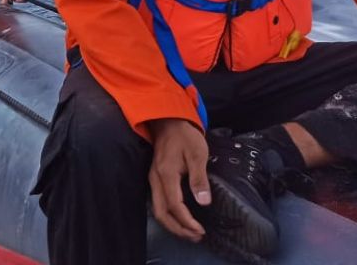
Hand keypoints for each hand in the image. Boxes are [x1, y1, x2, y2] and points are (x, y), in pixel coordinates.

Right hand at [148, 117, 209, 241]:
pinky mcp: (154, 177)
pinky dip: (168, 215)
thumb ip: (199, 179)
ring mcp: (152, 178)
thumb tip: (204, 202)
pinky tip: (180, 217)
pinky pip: (157, 202)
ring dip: (172, 224)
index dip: (187, 221)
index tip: (201, 230)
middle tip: (195, 236)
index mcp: (166, 174)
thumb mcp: (198, 154)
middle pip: (161, 212)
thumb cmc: (185, 136)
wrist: (168, 121)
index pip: (175, 206)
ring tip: (189, 232)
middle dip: (178, 229)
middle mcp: (155, 179)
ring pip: (157, 209)